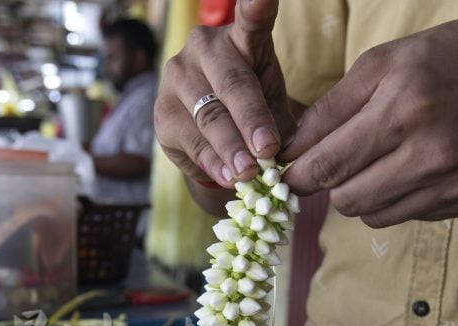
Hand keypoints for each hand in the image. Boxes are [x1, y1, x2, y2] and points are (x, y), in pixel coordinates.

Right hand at [154, 0, 294, 188]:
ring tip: (248, 174)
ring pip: (209, 117)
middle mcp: (205, 48)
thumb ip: (281, 123)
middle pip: (232, 85)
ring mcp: (178, 77)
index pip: (251, 17)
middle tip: (268, 152)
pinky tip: (225, 176)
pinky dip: (212, 162)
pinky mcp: (162, 112)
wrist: (207, 125)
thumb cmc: (250, 106)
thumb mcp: (272, 106)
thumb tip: (294, 154)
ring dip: (231, 149)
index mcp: (242, 37)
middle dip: (251, 122)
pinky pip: (190, 141)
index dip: (257, 4)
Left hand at [280, 19, 457, 227]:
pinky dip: (392, 199)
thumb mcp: (383, 62)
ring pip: (371, 215)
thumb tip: (291, 150)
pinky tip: (406, 169)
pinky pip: (404, 217)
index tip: (286, 173)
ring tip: (372, 163)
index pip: (327, 164)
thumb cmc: (447, 61)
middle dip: (328, 185)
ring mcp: (452, 183)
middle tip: (331, 165)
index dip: (297, 174)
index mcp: (404, 109)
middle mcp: (430, 153)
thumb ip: (330, 108)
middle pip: (345, 199)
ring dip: (359, 194)